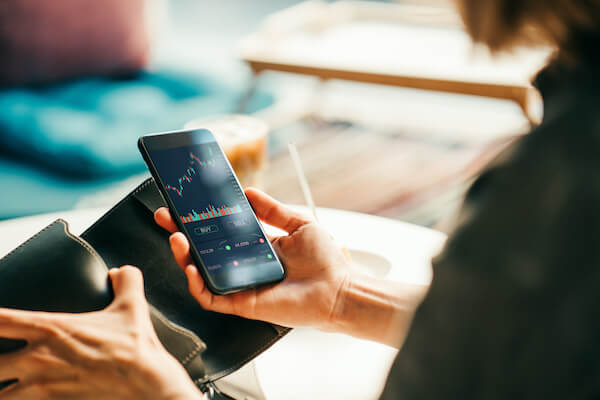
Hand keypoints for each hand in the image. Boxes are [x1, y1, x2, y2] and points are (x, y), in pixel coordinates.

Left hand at [0, 266, 202, 399]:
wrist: (148, 386)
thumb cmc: (136, 348)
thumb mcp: (133, 306)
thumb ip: (126, 281)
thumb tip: (120, 271)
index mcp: (52, 329)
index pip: (0, 319)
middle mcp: (37, 359)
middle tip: (2, 356)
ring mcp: (41, 387)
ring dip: (2, 387)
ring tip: (6, 383)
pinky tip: (23, 396)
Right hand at [155, 188, 352, 330]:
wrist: (339, 290)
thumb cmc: (325, 260)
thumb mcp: (299, 224)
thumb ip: (273, 210)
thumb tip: (248, 191)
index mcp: (255, 246)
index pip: (220, 230)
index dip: (202, 217)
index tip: (186, 200)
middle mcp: (243, 265)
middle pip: (204, 250)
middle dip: (182, 232)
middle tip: (166, 216)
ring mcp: (240, 284)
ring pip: (201, 272)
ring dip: (184, 256)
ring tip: (176, 237)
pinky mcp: (242, 304)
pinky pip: (211, 297)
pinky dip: (197, 284)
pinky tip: (192, 267)